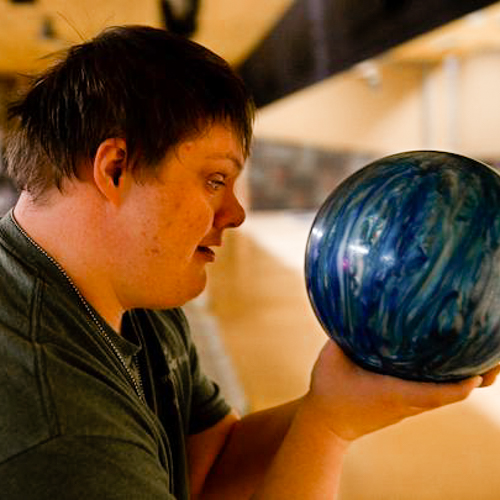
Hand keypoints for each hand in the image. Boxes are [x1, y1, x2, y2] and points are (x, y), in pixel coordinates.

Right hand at [304, 341, 486, 442]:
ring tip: (479, 348)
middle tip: (491, 350)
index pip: (436, 394)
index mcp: (394, 393)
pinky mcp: (406, 403)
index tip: (478, 368)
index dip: (462, 384)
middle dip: (477, 375)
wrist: (327, 423)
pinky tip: (449, 356)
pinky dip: (450, 378)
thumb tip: (355, 306)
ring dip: (466, 376)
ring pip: (447, 393)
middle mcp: (408, 402)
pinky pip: (436, 391)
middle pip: (453, 394)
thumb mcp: (332, 358)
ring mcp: (409, 405)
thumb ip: (344, 333)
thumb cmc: (329, 390)